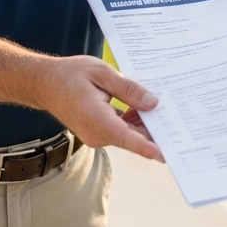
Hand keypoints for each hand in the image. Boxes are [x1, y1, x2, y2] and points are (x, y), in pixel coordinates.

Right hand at [41, 55, 164, 160]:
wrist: (46, 83)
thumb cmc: (71, 75)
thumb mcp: (102, 73)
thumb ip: (128, 89)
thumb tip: (152, 103)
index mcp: (96, 119)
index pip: (127, 138)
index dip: (148, 147)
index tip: (166, 154)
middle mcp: (97, 134)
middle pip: (133, 137)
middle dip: (155, 130)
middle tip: (179, 118)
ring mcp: (97, 136)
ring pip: (129, 134)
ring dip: (145, 123)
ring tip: (163, 105)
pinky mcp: (99, 133)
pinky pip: (122, 131)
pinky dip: (134, 121)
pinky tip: (142, 106)